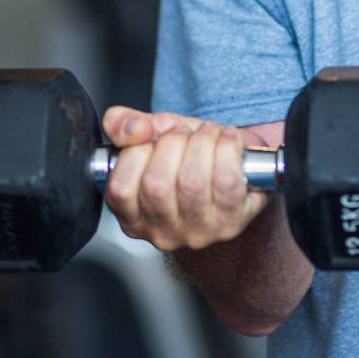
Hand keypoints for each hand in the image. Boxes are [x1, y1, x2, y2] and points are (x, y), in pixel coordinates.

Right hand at [99, 107, 268, 252]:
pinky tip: (228, 138)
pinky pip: (227, 182)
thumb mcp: (147, 134)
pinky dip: (228, 148)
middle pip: (157, 185)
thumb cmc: (186, 155)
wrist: (237, 166)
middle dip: (173, 142)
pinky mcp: (231, 223)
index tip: (152, 136)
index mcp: (132, 217)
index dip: (137, 152)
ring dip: (202, 142)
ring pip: (193, 182)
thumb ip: (121, 124)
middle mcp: (162, 233)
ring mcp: (197, 232)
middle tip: (184, 131)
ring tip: (207, 132)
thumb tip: (134, 130)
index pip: (121, 188)